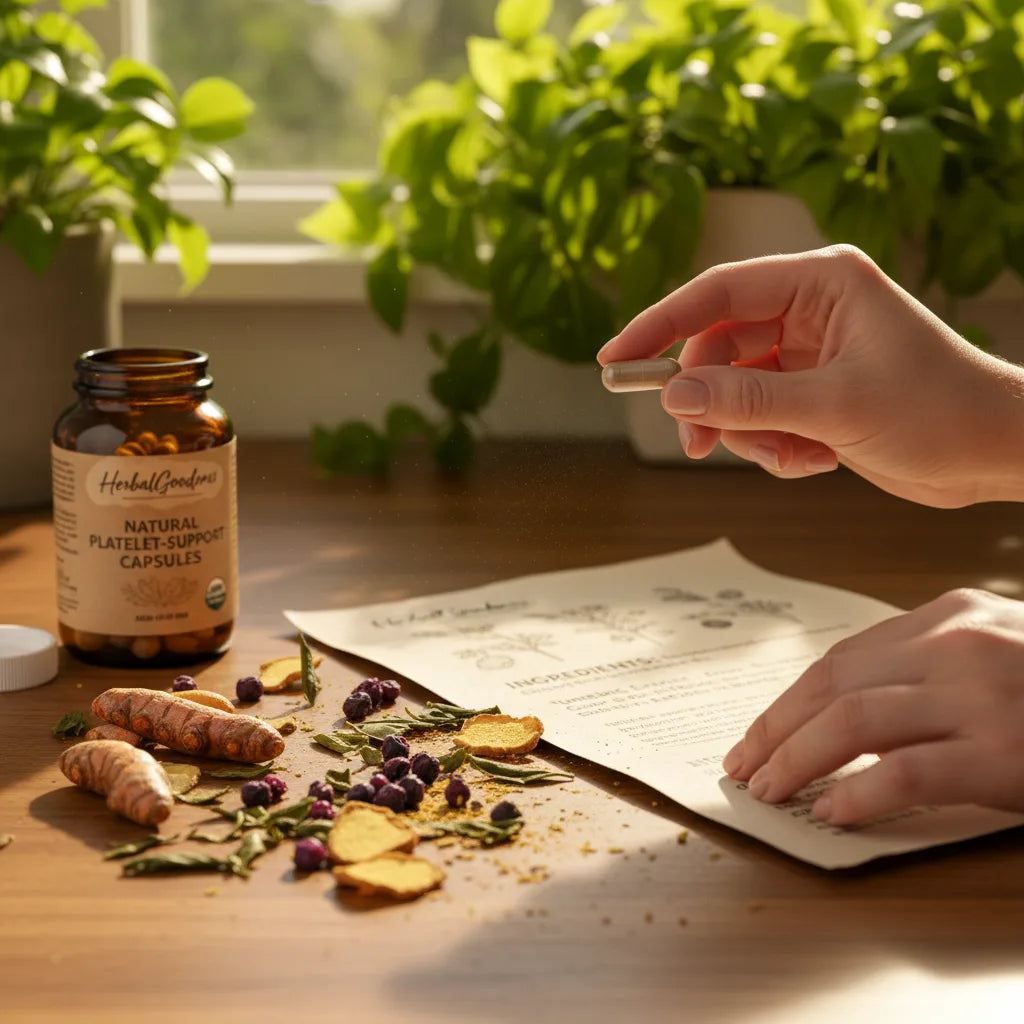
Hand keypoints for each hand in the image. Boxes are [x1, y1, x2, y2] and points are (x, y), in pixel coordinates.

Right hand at [597, 245, 1023, 506]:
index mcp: (820, 283)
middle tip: (698, 443)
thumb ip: (750, 400)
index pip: (716, 294)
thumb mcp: (836, 405)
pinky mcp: (813, 393)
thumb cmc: (940, 410)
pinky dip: (772, 448)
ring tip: (785, 458)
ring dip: (746, 434)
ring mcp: (809, 354)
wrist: (995, 453)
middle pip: (718, 348)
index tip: (616, 361)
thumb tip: (676, 395)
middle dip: (709, 401)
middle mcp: (809, 310)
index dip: (659, 326)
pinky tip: (812, 462)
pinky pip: (760, 418)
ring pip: (735, 391)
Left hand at [721, 588, 1023, 823]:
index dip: (788, 701)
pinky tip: (832, 812)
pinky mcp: (1006, 752)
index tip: (757, 734)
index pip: (841, 659)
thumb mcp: (996, 650)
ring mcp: (983, 695)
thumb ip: (930, 663)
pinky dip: (860, 793)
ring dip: (798, 759)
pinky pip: (908, 771)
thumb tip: (844, 707)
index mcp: (950, 614)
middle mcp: (959, 644)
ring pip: (855, 721)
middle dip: (778, 731)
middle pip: (835, 686)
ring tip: (771, 790)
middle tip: (745, 767)